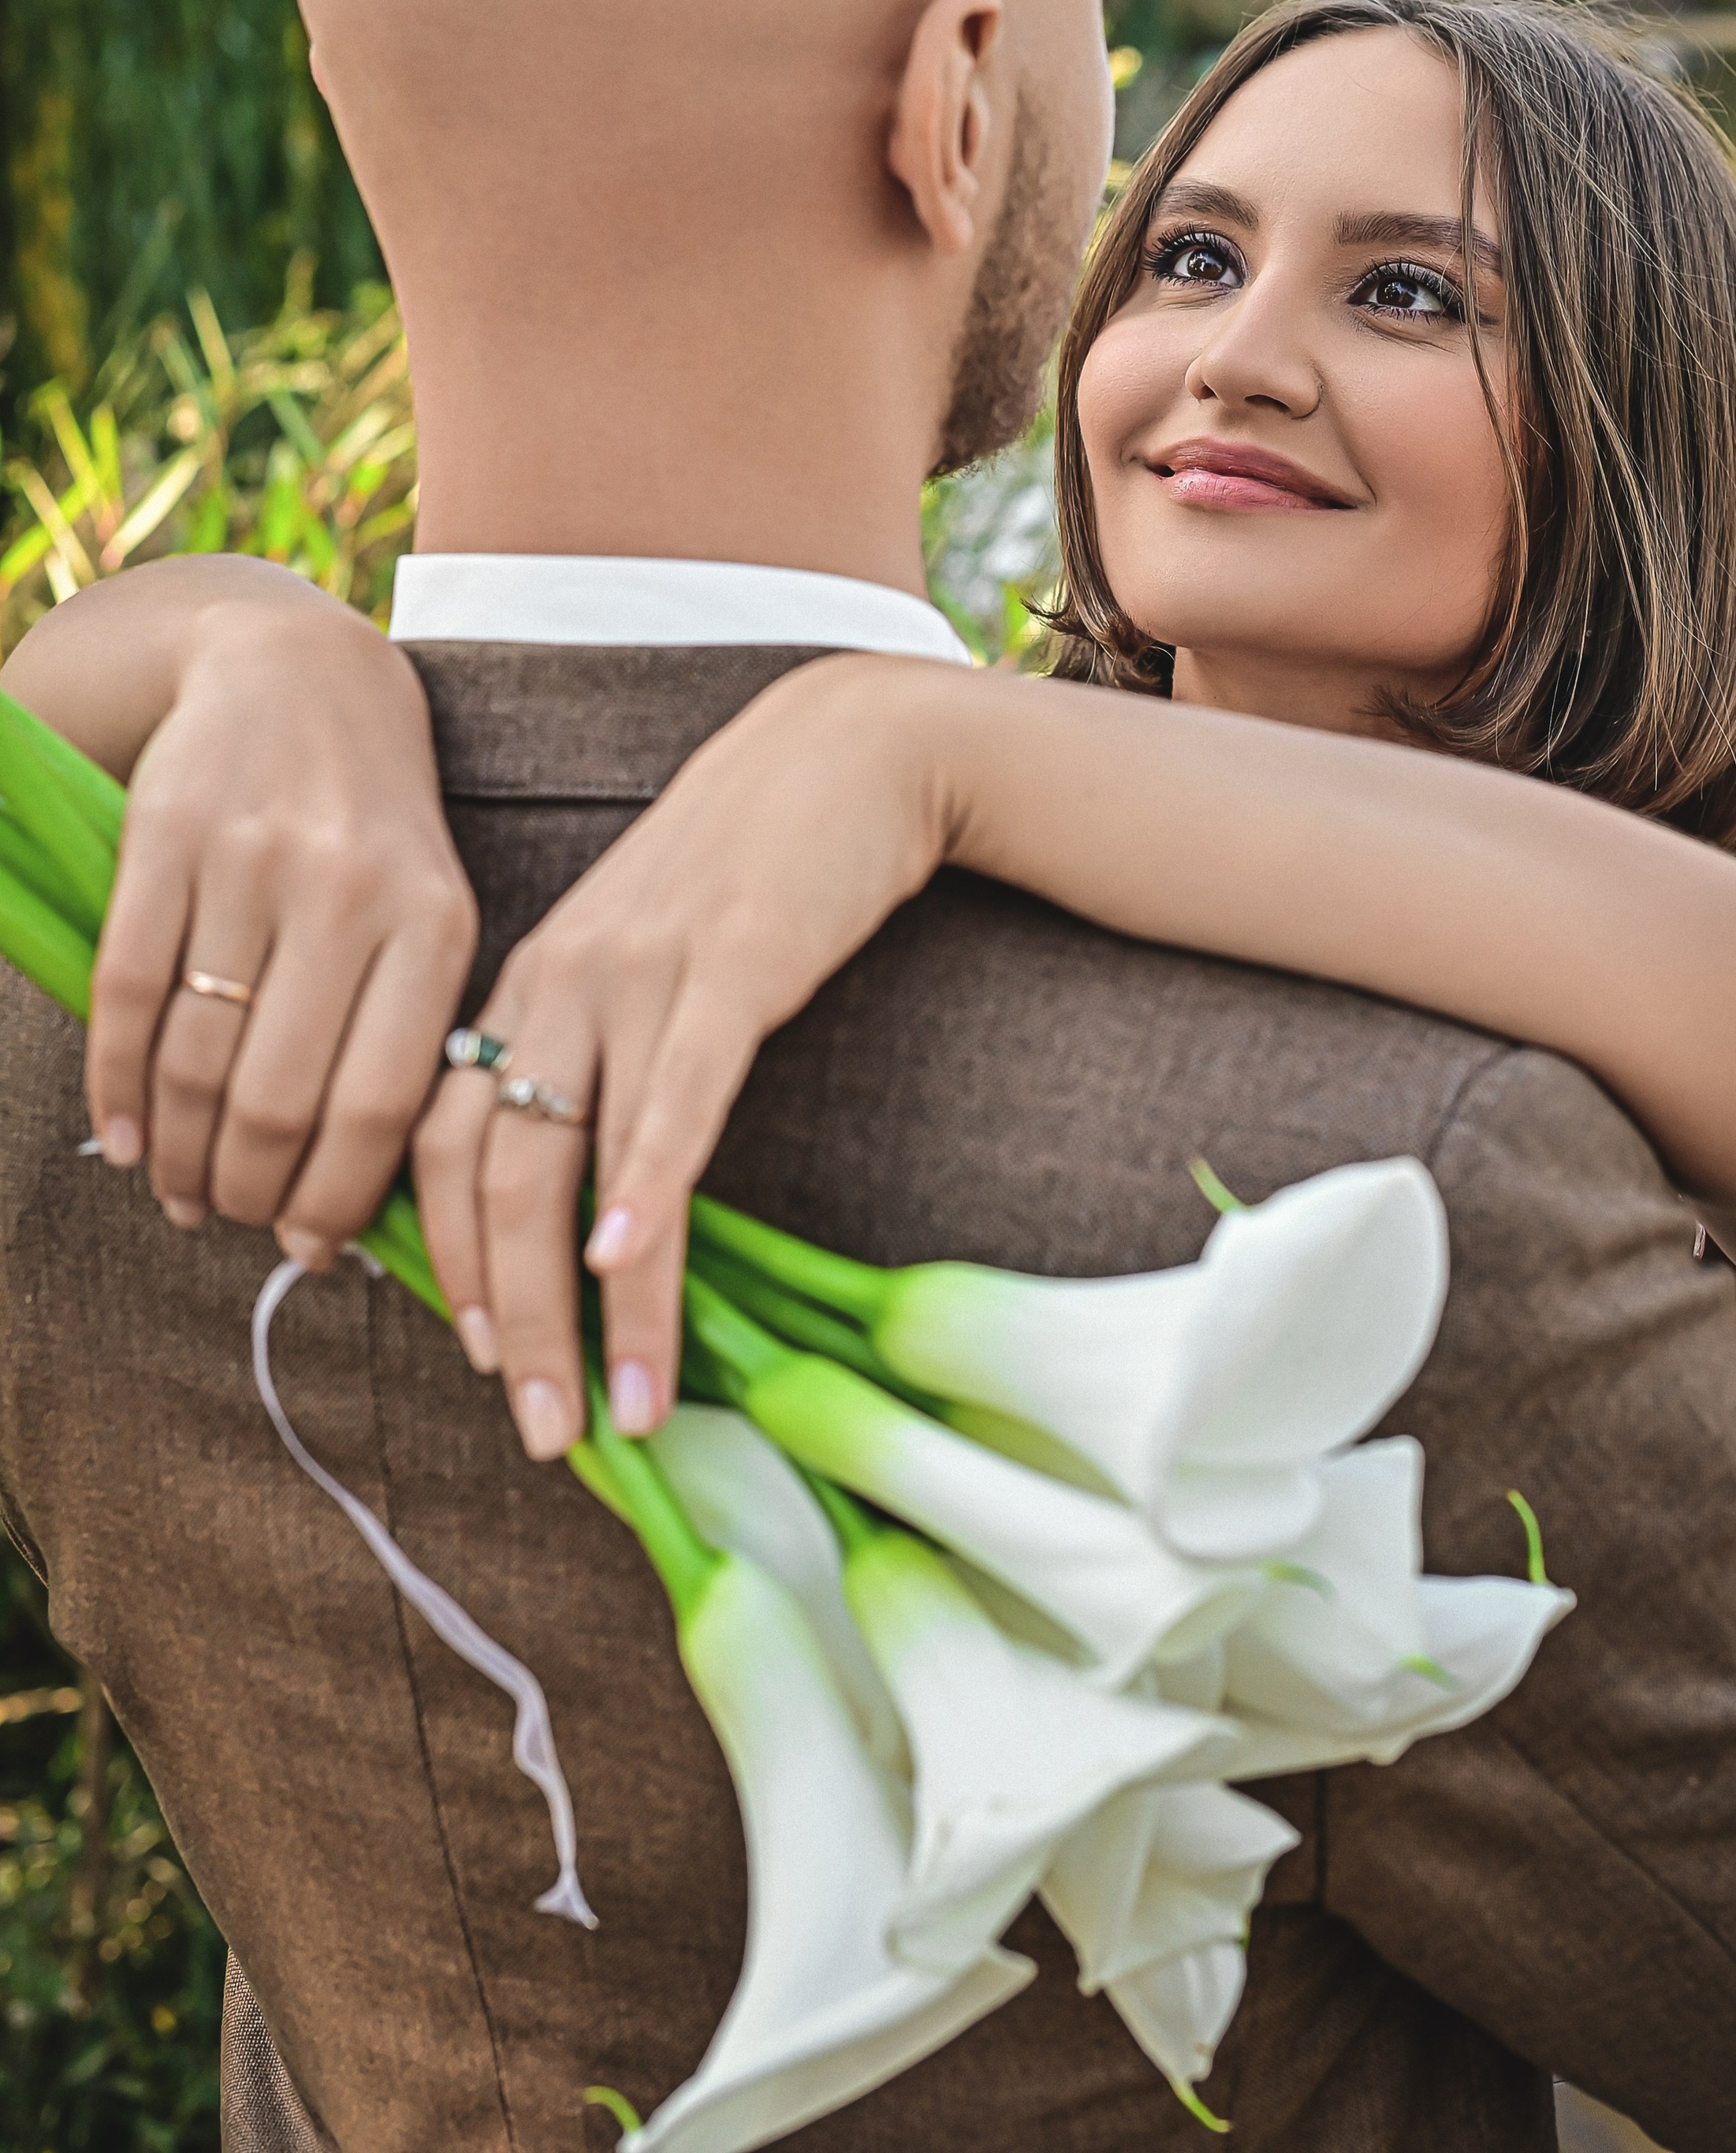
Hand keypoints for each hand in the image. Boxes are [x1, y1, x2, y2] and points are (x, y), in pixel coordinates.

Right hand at [17, 565, 479, 1255]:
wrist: (301, 671)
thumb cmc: (377, 825)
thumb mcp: (433, 911)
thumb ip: (410, 1036)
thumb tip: (359, 1208)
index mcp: (436, 921)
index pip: (380, 1105)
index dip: (334, 1198)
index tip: (310, 1248)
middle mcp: (348, 890)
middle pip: (277, 1097)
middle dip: (246, 1188)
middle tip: (233, 1220)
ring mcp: (252, 861)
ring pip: (198, 1057)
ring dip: (180, 1151)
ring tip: (182, 1189)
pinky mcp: (165, 836)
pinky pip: (129, 994)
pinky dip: (118, 1086)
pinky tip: (125, 1136)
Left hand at [411, 652, 968, 1458]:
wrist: (852, 750)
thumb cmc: (755, 864)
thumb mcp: (649, 952)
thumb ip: (604, 1047)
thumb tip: (584, 1189)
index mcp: (531, 985)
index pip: (440, 1139)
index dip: (448, 1258)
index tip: (477, 1357)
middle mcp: (561, 983)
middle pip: (490, 1173)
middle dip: (509, 1320)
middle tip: (539, 1429)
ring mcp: (641, 973)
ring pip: (575, 1159)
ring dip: (589, 1304)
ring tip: (620, 1407)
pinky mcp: (733, 965)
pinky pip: (676, 1095)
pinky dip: (647, 1186)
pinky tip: (634, 1267)